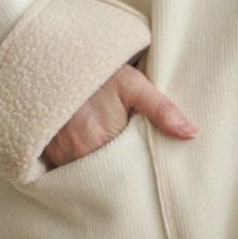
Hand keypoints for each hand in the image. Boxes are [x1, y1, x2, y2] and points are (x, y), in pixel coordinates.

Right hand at [42, 58, 197, 169]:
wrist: (59, 58)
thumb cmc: (101, 73)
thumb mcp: (134, 85)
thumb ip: (162, 110)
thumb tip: (191, 133)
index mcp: (94, 141)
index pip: (120, 176)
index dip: (134, 177)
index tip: (146, 177)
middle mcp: (72, 153)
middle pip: (100, 180)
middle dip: (116, 180)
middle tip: (134, 179)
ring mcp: (56, 155)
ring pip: (82, 177)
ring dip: (97, 175)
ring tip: (115, 170)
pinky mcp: (46, 151)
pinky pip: (65, 171)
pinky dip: (79, 170)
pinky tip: (93, 163)